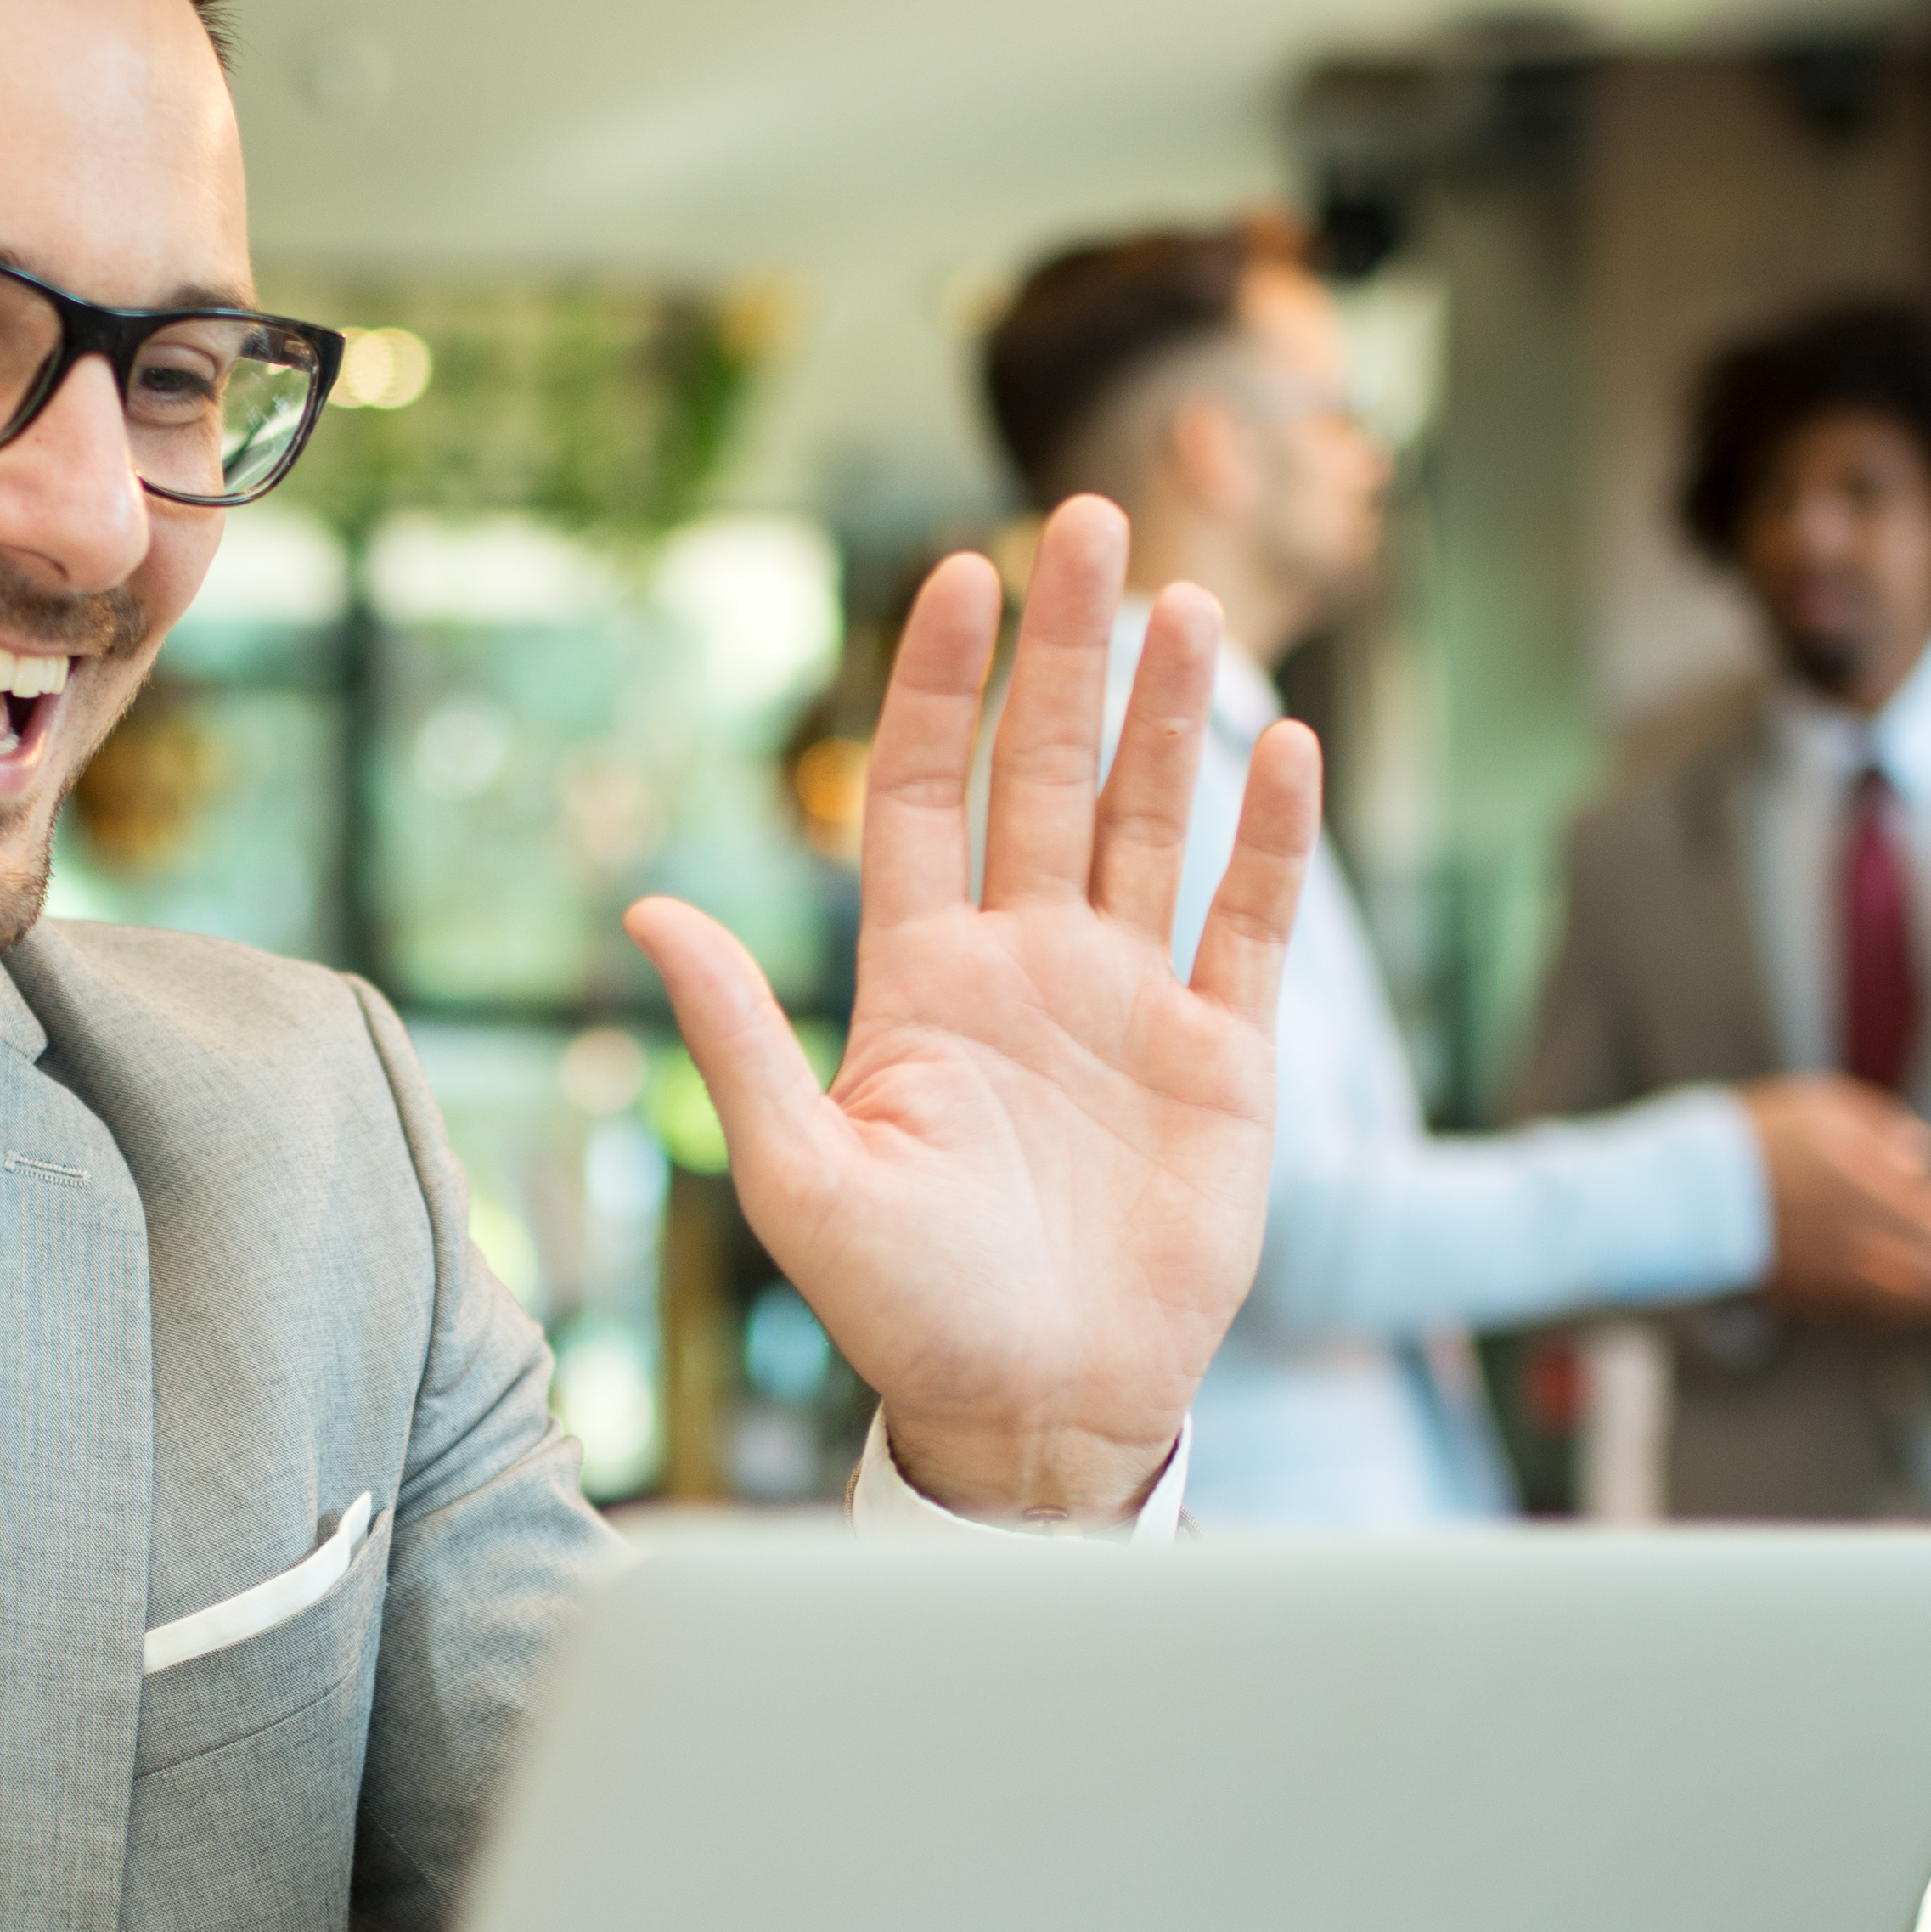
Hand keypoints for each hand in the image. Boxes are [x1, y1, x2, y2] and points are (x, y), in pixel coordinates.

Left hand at [627, 497, 1320, 1522]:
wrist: (1033, 1412)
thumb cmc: (904, 1312)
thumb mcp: (799, 1176)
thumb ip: (739, 1037)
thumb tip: (649, 910)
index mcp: (921, 980)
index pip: (927, 789)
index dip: (939, 681)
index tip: (956, 572)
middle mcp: (1027, 967)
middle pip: (1045, 771)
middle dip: (1065, 649)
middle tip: (1083, 519)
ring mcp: (1129, 1004)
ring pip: (1150, 820)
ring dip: (1168, 711)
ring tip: (1182, 600)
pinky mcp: (1220, 1059)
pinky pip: (1247, 924)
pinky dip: (1268, 838)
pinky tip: (1281, 745)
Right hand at [1745, 1078, 1930, 1327]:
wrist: (1685, 1194)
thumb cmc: (1757, 1140)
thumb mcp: (1824, 1107)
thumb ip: (1882, 1129)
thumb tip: (1923, 1155)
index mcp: (1875, 1191)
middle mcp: (1862, 1242)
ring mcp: (1833, 1277)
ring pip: (1904, 1304)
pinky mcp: (1803, 1298)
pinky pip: (1860, 1314)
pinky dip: (1890, 1315)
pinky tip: (1903, 1312)